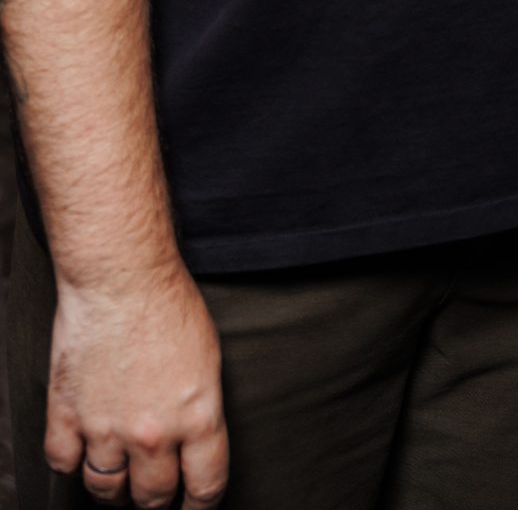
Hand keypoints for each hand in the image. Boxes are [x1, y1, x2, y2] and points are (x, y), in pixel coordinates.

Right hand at [45, 263, 228, 506]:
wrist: (121, 276)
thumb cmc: (169, 304)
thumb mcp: (209, 360)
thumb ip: (201, 410)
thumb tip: (196, 443)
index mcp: (197, 418)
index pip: (205, 488)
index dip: (199, 505)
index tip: (193, 506)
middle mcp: (152, 433)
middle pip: (152, 497)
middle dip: (155, 498)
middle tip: (154, 491)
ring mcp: (105, 429)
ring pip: (105, 489)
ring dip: (113, 487)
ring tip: (118, 474)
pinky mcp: (67, 416)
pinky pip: (63, 463)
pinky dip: (71, 460)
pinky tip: (82, 448)